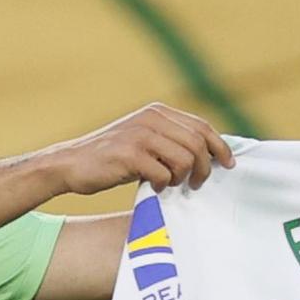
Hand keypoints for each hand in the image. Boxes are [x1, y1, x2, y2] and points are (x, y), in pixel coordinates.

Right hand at [47, 103, 234, 195]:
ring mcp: (140, 135)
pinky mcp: (130, 155)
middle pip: (198, 144)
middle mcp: (151, 119)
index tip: (229, 164)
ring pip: (185, 159)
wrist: (70, 163)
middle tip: (197, 184)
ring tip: (169, 184)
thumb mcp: (142, 138)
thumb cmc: (110, 157)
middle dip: (204, 168)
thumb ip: (169, 139)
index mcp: (157, 112)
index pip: (202, 126)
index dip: (220, 146)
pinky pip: (164, 174)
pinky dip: (162, 186)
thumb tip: (208, 153)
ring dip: (182, 178)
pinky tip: (152, 187)